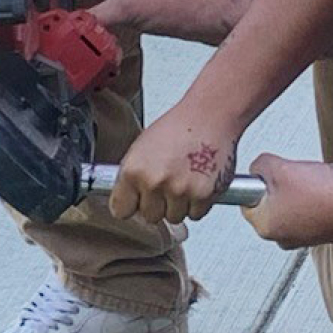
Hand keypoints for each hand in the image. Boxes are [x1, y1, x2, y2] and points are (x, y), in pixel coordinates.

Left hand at [109, 101, 241, 226]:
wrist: (210, 115)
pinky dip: (198, 203)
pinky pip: (196, 214)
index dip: (132, 204)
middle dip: (158, 204)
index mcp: (133, 171)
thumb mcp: (141, 149)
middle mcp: (155, 182)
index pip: (121, 211)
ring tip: (184, 180)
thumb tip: (126, 203)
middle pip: (150, 217)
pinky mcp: (203, 195)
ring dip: (179, 205)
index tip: (138, 199)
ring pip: (174, 217)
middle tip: (168, 183)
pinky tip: (198, 182)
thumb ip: (131, 179)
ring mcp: (180, 190)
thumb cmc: (178, 127)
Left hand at [243, 154, 332, 248]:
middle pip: (274, 203)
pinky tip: (330, 187)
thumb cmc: (323, 192)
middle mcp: (283, 238)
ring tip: (318, 179)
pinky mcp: (323, 233)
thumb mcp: (279, 167)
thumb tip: (258, 168)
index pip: (247, 203)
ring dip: (304, 188)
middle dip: (285, 184)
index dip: (258, 182)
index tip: (267, 174)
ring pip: (295, 204)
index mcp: (266, 227)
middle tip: (297, 174)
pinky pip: (314, 210)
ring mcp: (305, 238)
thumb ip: (259, 166)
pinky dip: (320, 197)